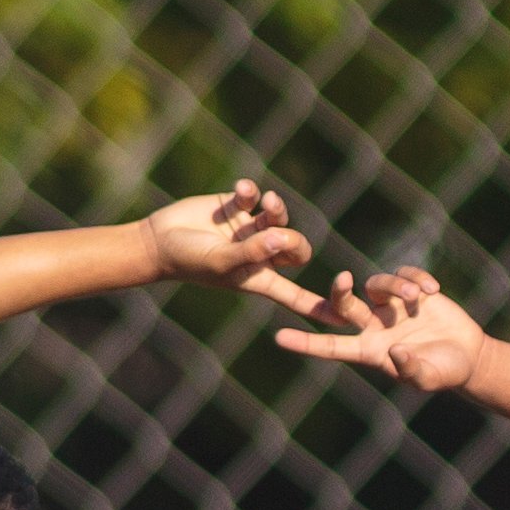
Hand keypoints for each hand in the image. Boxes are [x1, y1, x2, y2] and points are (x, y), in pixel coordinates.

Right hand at [138, 180, 316, 306]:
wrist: (159, 240)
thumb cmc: (188, 260)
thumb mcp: (221, 261)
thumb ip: (252, 251)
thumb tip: (283, 236)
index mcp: (259, 278)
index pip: (297, 297)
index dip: (321, 307)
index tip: (350, 318)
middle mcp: (260, 255)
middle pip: (297, 248)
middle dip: (293, 239)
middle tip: (275, 232)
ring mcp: (249, 229)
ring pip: (280, 218)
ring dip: (277, 209)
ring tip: (265, 201)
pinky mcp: (237, 207)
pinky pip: (256, 196)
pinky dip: (252, 192)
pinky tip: (241, 191)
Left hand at [270, 267, 486, 394]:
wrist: (468, 356)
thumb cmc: (443, 373)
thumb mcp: (427, 378)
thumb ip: (409, 369)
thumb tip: (394, 350)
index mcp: (369, 350)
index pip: (330, 346)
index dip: (305, 344)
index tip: (279, 338)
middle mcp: (373, 325)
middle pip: (342, 304)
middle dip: (338, 292)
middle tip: (343, 280)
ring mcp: (390, 306)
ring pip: (377, 284)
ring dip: (396, 286)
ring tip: (418, 297)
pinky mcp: (411, 290)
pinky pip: (404, 273)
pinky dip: (416, 277)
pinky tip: (434, 289)